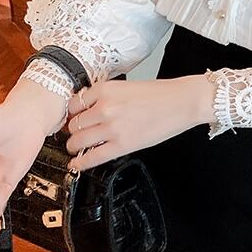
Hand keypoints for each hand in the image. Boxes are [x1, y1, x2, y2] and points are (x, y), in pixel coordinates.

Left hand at [64, 74, 216, 170]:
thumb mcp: (125, 86)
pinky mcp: (121, 145)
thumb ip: (104, 97)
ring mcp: (112, 128)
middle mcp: (104, 107)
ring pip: (77, 141)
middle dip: (71, 131)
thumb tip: (88, 109)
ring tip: (75, 148)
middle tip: (72, 134)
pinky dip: (80, 163)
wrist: (181, 102)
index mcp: (105, 89)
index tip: (70, 119)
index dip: (70, 113)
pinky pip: (92, 157)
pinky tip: (76, 164)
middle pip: (72, 124)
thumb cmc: (160, 94)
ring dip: (74, 146)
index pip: (73, 104)